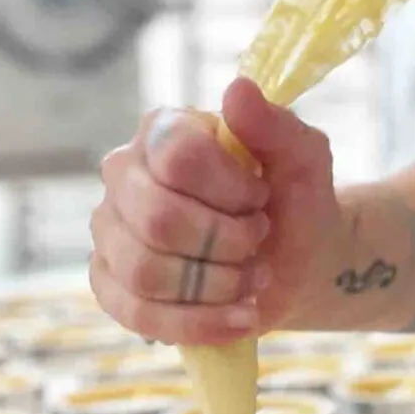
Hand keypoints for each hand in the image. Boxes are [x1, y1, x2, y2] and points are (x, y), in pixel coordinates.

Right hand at [88, 79, 343, 342]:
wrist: (298, 261)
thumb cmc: (293, 199)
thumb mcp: (304, 158)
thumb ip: (277, 124)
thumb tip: (237, 90)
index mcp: (164, 130)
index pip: (176, 156)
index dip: (228, 188)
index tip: (261, 198)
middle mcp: (124, 173)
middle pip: (156, 219)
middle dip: (226, 242)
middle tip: (257, 239)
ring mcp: (110, 231)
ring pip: (145, 272)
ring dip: (218, 285)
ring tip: (252, 277)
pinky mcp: (110, 283)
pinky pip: (137, 314)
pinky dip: (199, 323)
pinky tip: (239, 317)